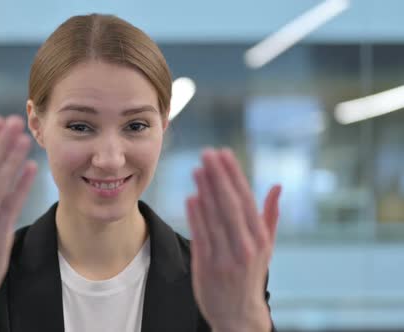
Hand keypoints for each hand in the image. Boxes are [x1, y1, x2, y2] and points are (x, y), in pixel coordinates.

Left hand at [185, 148, 280, 330]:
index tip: (224, 154)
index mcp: (260, 239)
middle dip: (218, 176)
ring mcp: (225, 257)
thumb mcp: (266, 247)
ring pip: (214, 218)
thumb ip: (270, 215)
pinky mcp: (207, 267)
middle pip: (229, 205)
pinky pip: (201, 237)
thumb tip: (277, 186)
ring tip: (197, 169)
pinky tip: (191, 198)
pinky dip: (196, 216)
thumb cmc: (251, 276)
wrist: (238, 316)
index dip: (234, 175)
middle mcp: (245, 247)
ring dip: (205, 191)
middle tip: (207, 153)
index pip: (246, 200)